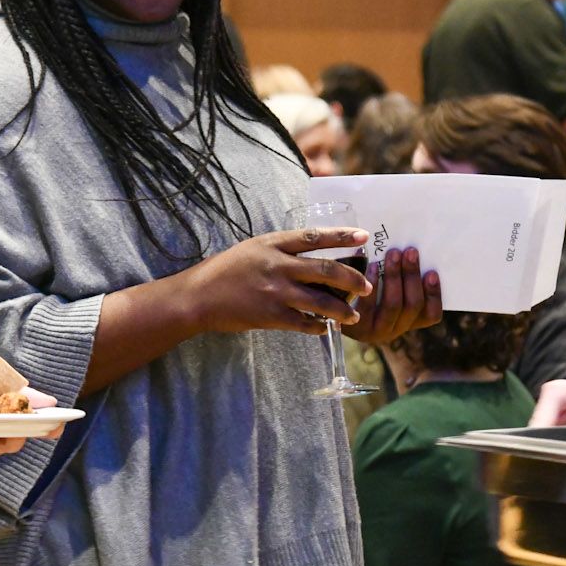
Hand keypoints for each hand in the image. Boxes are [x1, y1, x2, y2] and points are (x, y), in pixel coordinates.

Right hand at [181, 226, 372, 336]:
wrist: (197, 297)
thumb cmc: (223, 271)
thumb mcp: (252, 249)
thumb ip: (280, 251)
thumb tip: (311, 258)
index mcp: (272, 244)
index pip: (314, 237)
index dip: (341, 236)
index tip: (364, 237)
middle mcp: (277, 265)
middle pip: (325, 270)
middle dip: (352, 279)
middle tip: (367, 286)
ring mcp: (275, 291)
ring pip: (320, 301)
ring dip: (341, 309)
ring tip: (352, 315)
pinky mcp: (270, 315)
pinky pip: (304, 323)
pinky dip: (318, 326)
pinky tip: (324, 328)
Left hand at [343, 247, 441, 346]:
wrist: (329, 310)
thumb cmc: (363, 294)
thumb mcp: (385, 291)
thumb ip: (401, 279)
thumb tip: (411, 251)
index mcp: (408, 323)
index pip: (431, 315)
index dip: (434, 294)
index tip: (432, 271)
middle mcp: (395, 331)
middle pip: (412, 304)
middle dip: (412, 275)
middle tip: (410, 252)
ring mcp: (376, 332)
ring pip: (394, 304)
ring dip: (395, 276)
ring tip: (393, 254)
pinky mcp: (357, 328)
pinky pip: (370, 304)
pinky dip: (373, 283)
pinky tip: (372, 265)